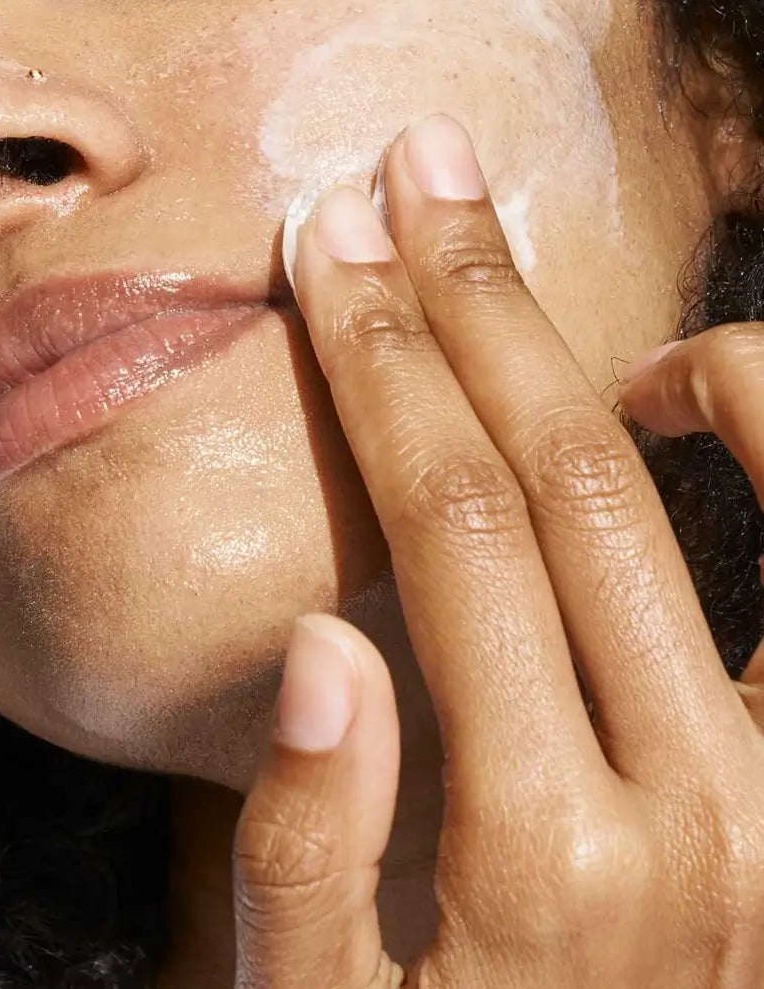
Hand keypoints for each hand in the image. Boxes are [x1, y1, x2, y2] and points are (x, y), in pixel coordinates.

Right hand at [232, 114, 763, 987]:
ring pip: (730, 479)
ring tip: (504, 260)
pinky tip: (678, 394)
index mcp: (547, 856)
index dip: (380, 357)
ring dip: (609, 340)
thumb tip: (326, 637)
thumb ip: (307, 854)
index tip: (327, 243)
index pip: (450, 523)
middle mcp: (705, 807)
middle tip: (414, 173)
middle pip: (568, 470)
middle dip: (469, 300)